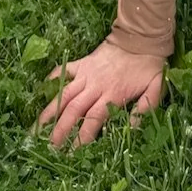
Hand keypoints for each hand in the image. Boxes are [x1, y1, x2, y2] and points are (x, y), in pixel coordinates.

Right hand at [34, 37, 166, 149]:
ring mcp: (87, 73)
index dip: (81, 139)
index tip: (71, 155)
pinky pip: (64, 70)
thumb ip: (145, 109)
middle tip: (48, 148)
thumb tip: (131, 131)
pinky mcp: (83, 62)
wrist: (141, 36)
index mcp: (112, 95)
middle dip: (60, 130)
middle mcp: (95, 86)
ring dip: (50, 111)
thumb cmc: (149, 65)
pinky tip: (41, 91)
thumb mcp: (155, 88)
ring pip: (64, 94)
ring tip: (36, 128)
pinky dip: (53, 79)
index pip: (93, 121)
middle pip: (73, 110)